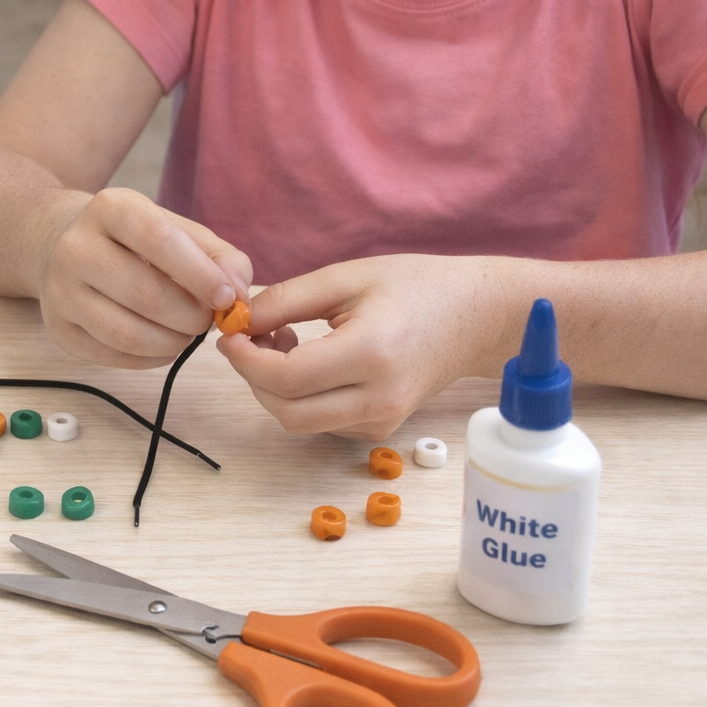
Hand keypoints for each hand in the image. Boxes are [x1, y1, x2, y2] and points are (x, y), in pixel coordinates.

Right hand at [39, 187, 252, 368]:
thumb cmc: (136, 242)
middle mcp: (76, 247)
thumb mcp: (178, 230)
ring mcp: (61, 291)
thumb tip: (238, 297)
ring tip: (187, 333)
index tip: (227, 297)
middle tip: (207, 321)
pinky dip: (151, 358)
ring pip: (128, 333)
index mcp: (109, 208)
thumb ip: (219, 258)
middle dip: (190, 316)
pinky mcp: (59, 329)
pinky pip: (114, 356)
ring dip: (173, 342)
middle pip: (145, 294)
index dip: (200, 274)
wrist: (62, 248)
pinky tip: (163, 344)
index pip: (158, 239)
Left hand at [218, 254, 515, 439]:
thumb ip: (287, 299)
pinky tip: (309, 360)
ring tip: (284, 340)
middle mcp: (379, 398)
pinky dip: (299, 397)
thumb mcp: (347, 277)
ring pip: (299, 421)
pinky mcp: (380, 430)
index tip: (230, 333)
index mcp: (372, 354)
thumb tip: (239, 321)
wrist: (476, 317)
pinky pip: (320, 422)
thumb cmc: (415, 287)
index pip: (287, 378)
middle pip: (286, 411)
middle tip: (250, 337)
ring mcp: (382, 421)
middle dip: (253, 377)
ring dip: (274, 387)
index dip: (246, 360)